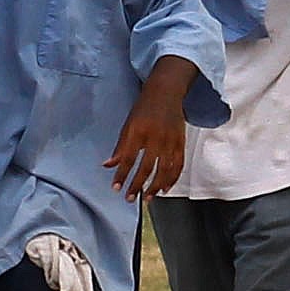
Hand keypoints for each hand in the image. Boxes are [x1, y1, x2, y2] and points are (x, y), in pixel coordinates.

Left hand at [106, 59, 193, 201]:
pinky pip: (178, 165)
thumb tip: (108, 165)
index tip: (116, 188)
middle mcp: (155, 137)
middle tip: (130, 198)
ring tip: (147, 197)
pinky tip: (165, 188)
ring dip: (155, 187)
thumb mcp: (128, 125)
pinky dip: (172, 178)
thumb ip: (120, 147)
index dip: (121, 175)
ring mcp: (170, 141)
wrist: (166, 92)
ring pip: (164, 170)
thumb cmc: (144, 108)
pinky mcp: (181, 142)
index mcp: (139, 132)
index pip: (128, 159)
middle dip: (137, 185)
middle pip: (146, 168)